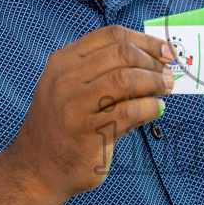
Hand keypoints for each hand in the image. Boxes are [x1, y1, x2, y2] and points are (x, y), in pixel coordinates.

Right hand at [5, 25, 174, 201]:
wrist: (37, 168)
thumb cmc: (62, 126)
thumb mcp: (71, 88)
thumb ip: (103, 72)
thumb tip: (153, 60)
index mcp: (64, 61)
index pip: (111, 35)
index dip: (145, 40)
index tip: (165, 51)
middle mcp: (66, 79)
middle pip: (122, 53)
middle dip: (152, 62)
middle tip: (166, 75)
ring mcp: (74, 105)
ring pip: (126, 79)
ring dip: (154, 82)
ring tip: (164, 90)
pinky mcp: (87, 132)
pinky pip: (129, 111)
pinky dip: (150, 107)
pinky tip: (155, 109)